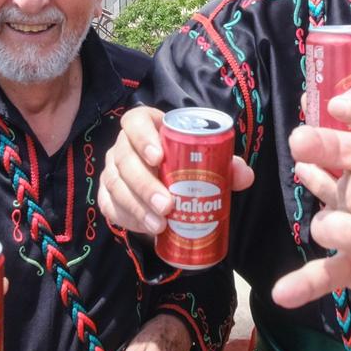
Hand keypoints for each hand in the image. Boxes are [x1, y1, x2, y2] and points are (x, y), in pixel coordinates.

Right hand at [97, 106, 253, 235]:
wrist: (168, 186)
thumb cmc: (187, 166)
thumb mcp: (207, 161)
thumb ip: (226, 164)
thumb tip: (244, 175)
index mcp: (145, 126)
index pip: (135, 122)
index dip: (143, 138)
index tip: (159, 158)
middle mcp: (123, 145)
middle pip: (124, 159)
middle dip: (145, 185)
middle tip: (168, 205)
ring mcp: (112, 170)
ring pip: (115, 185)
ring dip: (137, 207)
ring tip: (160, 225)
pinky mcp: (106, 194)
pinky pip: (109, 206)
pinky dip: (128, 219)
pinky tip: (146, 229)